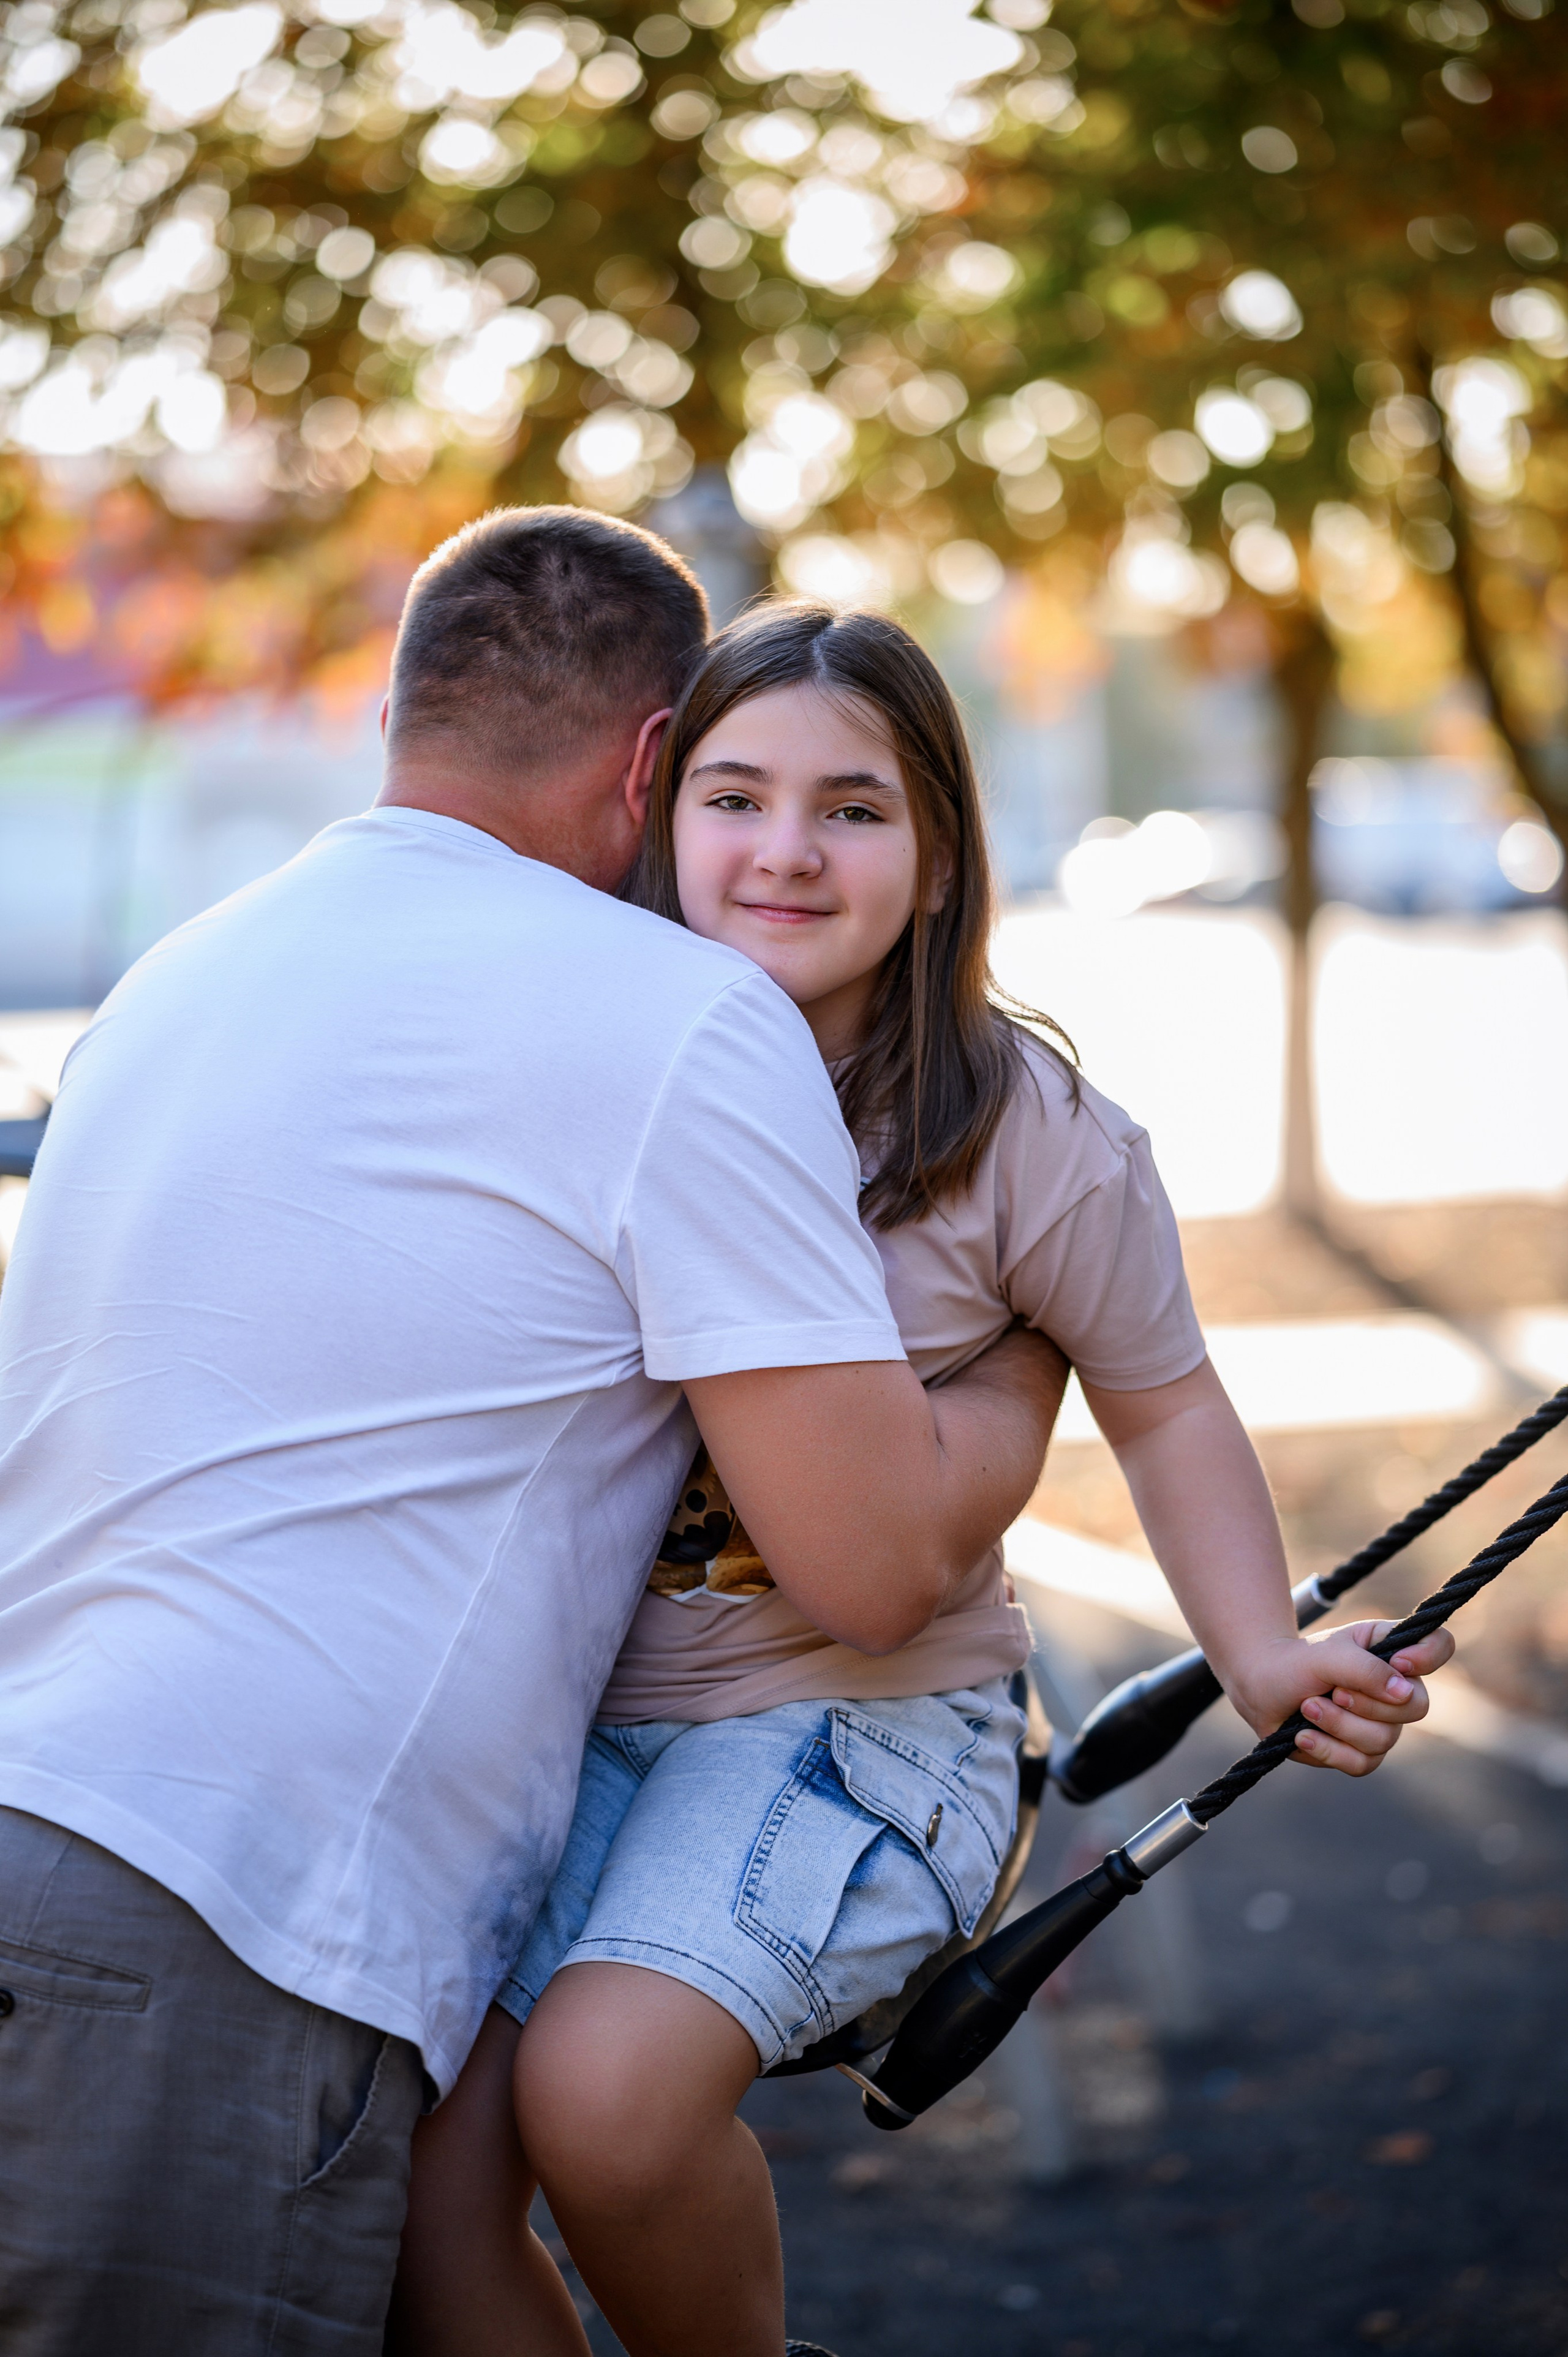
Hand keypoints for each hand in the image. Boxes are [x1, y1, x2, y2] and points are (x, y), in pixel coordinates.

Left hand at [1229, 1621, 1456, 1776]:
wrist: (1260, 1690)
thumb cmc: (1295, 1663)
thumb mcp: (1327, 1655)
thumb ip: (1365, 1669)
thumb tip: (1404, 1693)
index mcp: (1391, 1649)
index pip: (1439, 1645)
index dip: (1428, 1657)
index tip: (1397, 1662)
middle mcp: (1394, 1687)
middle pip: (1416, 1706)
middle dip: (1368, 1703)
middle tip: (1332, 1691)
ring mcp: (1380, 1723)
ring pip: (1384, 1739)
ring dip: (1339, 1724)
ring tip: (1307, 1707)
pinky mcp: (1360, 1752)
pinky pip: (1363, 1763)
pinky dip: (1328, 1749)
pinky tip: (1303, 1735)